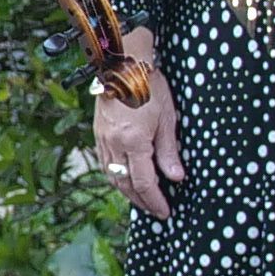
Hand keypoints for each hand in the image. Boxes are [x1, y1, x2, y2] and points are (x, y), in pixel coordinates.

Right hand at [92, 67, 182, 216]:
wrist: (123, 64)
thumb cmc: (149, 87)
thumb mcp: (167, 119)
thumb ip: (169, 151)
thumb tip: (176, 178)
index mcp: (134, 142)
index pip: (144, 183)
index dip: (155, 201)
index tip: (165, 211)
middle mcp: (115, 145)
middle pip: (126, 184)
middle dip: (141, 201)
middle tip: (155, 210)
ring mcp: (103, 139)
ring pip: (112, 176)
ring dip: (127, 192)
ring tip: (142, 199)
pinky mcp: (98, 133)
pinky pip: (105, 164)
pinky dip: (116, 176)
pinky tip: (125, 178)